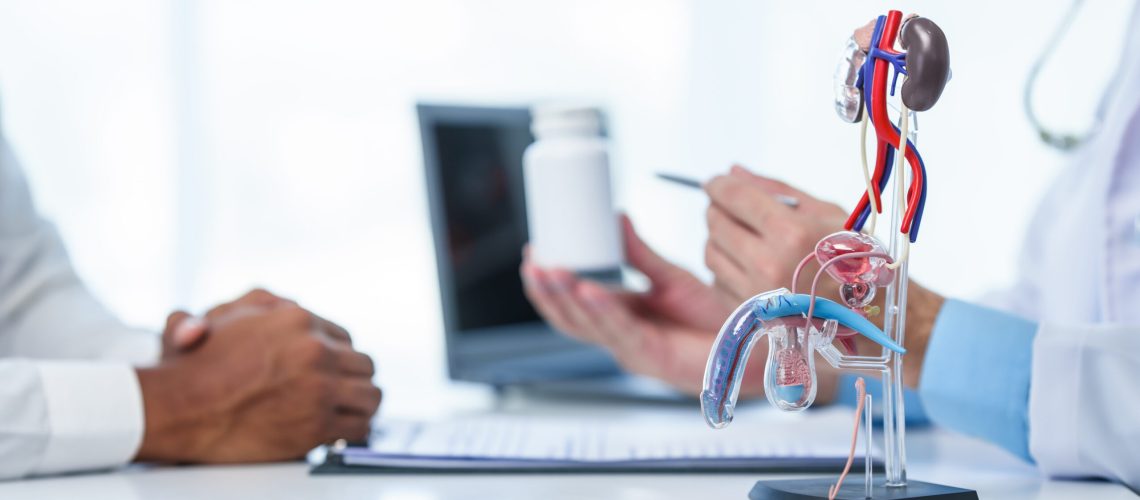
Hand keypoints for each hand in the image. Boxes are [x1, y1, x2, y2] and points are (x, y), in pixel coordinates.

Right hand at [136, 301, 380, 462]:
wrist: (178, 408)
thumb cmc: (195, 366)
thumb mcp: (229, 317)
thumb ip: (262, 308)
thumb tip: (287, 306)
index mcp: (299, 319)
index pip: (344, 337)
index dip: (342, 355)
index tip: (339, 367)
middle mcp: (316, 351)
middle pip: (362, 364)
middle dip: (355, 378)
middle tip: (350, 390)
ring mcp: (320, 388)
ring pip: (369, 395)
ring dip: (363, 404)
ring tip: (356, 410)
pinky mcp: (318, 425)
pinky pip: (357, 428)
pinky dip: (356, 431)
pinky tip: (350, 431)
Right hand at [521, 215, 733, 393]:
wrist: (750, 340)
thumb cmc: (712, 316)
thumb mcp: (669, 276)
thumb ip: (639, 252)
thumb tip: (616, 217)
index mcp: (620, 315)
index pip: (571, 301)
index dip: (548, 282)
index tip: (532, 253)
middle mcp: (619, 334)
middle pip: (569, 316)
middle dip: (547, 290)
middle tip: (532, 263)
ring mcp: (632, 349)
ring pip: (587, 326)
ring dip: (565, 299)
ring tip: (549, 273)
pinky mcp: (652, 356)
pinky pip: (621, 331)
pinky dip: (603, 310)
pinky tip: (589, 290)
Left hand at [706, 166, 944, 388]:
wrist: (873, 316)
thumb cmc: (855, 258)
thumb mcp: (825, 213)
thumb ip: (775, 190)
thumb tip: (734, 171)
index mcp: (791, 233)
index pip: (735, 198)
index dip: (719, 185)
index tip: (715, 182)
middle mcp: (768, 264)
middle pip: (716, 225)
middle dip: (718, 209)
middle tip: (730, 207)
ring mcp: (756, 293)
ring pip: (711, 254)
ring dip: (719, 239)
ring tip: (741, 235)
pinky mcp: (750, 313)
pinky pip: (719, 281)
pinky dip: (726, 267)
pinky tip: (747, 263)